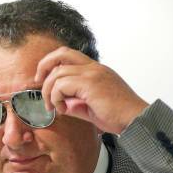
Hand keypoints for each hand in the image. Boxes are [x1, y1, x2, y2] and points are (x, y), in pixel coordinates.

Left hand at [34, 46, 148, 133]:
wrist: (135, 119)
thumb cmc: (120, 117)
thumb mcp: (93, 109)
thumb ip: (77, 104)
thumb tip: (63, 105)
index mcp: (97, 71)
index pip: (69, 56)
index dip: (52, 64)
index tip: (44, 80)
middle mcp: (94, 68)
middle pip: (61, 53)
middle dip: (44, 66)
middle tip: (37, 83)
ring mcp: (92, 73)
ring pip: (57, 72)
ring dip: (49, 90)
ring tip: (53, 106)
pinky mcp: (90, 83)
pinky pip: (61, 85)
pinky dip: (56, 97)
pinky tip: (63, 109)